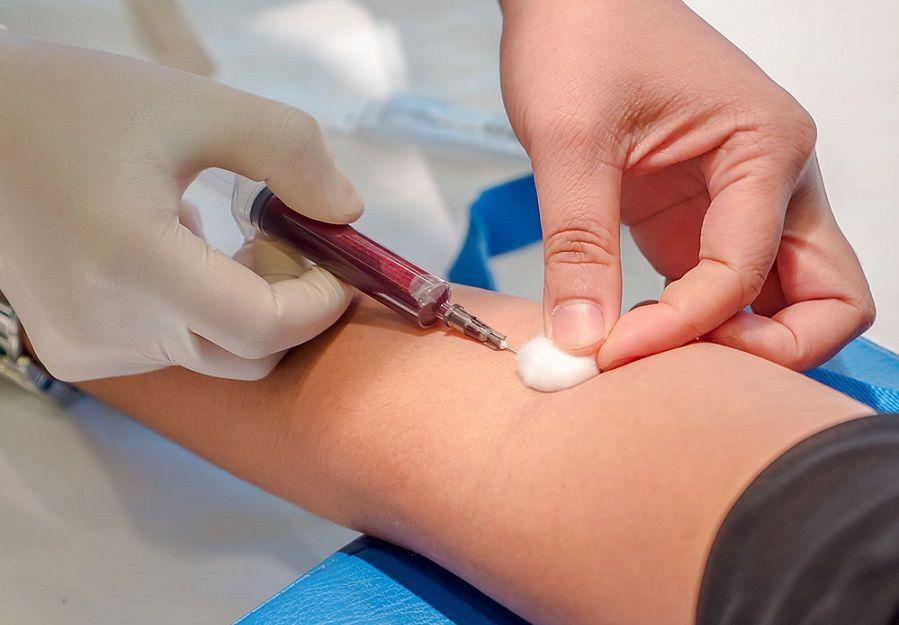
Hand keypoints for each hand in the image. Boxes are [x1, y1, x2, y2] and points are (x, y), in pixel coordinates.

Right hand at [0, 35, 360, 380]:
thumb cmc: (74, 107)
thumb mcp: (192, 104)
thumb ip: (288, 151)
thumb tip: (346, 212)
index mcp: (133, 260)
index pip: (263, 327)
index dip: (319, 302)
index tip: (336, 260)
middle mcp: (108, 324)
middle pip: (250, 354)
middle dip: (290, 303)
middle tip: (278, 237)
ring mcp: (88, 348)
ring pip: (215, 356)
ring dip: (246, 306)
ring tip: (218, 236)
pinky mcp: (77, 353)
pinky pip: (175, 352)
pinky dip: (202, 315)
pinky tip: (177, 257)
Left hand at [499, 0, 873, 369]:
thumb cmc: (585, 33)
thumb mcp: (571, 140)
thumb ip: (578, 246)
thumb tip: (581, 340)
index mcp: (767, 147)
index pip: (746, 271)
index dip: (684, 327)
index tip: (610, 351)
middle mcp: (775, 179)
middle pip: (825, 299)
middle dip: (768, 353)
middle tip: (683, 374)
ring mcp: (742, 202)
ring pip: (783, 300)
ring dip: (733, 343)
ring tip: (652, 357)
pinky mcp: (700, 217)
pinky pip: (724, 288)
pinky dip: (695, 323)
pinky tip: (637, 332)